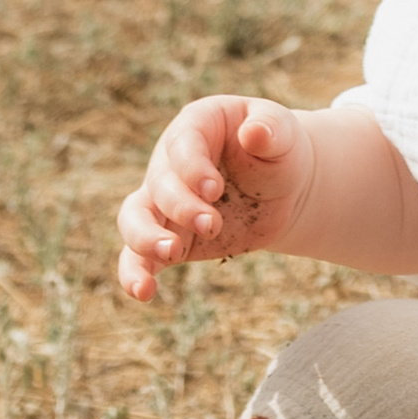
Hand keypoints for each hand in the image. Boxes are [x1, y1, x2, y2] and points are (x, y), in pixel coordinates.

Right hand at [115, 96, 316, 299]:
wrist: (283, 187)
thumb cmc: (279, 150)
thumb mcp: (282, 133)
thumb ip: (270, 128)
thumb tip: (255, 132)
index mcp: (196, 126)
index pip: (182, 145)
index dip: (192, 168)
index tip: (214, 190)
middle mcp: (170, 163)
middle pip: (159, 184)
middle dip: (182, 207)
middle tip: (212, 224)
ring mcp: (165, 202)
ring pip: (134, 219)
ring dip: (145, 239)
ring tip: (171, 254)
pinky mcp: (170, 238)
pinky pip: (139, 256)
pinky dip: (136, 273)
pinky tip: (143, 292)